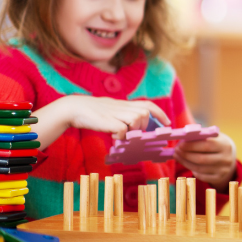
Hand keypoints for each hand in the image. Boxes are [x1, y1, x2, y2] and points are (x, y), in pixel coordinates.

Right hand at [35, 95, 169, 143]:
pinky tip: (114, 137)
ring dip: (132, 131)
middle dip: (144, 126)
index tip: (167, 123)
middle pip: (145, 114)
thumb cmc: (93, 112)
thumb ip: (123, 117)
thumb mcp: (112, 111)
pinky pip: (122, 130)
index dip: (160, 114)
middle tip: (133, 134)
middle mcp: (123, 107)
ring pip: (137, 120)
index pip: (148, 105)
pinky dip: (121, 136)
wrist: (74, 108)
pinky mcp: (108, 122)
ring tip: (121, 135)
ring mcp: (116, 113)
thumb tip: (131, 131)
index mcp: (125, 104)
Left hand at [173, 133, 236, 189]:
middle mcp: (226, 158)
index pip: (207, 145)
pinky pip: (201, 176)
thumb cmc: (216, 144)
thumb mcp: (212, 137)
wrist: (228, 157)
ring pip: (199, 168)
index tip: (180, 144)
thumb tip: (183, 138)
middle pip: (201, 159)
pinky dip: (192, 170)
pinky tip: (187, 164)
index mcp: (225, 145)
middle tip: (176, 151)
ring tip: (177, 156)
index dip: (192, 145)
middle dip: (186, 155)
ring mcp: (223, 170)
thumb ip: (200, 136)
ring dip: (185, 162)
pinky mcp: (218, 178)